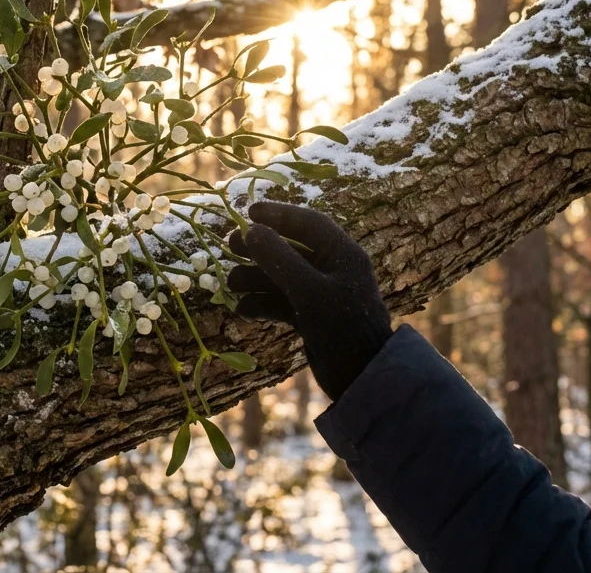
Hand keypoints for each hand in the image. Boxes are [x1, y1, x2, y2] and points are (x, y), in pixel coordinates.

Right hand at [227, 201, 392, 401]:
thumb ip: (279, 258)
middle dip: (259, 248)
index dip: (278, 214)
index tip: (248, 212)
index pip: (308, 223)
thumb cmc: (342, 327)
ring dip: (255, 278)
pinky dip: (263, 303)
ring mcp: (321, 294)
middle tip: (229, 245)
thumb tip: (251, 230)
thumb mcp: (309, 290)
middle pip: (290, 248)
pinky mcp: (311, 317)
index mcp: (342, 254)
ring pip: (281, 277)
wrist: (361, 377)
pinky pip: (282, 301)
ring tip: (231, 284)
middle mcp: (332, 270)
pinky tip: (244, 310)